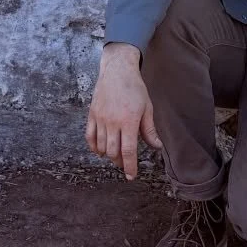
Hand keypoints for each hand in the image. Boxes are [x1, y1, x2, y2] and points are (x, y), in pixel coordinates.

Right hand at [85, 43, 160, 178]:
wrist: (117, 70)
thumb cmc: (135, 88)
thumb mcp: (147, 108)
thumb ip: (149, 129)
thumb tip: (157, 147)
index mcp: (128, 121)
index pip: (128, 151)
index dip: (130, 166)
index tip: (131, 176)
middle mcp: (112, 122)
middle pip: (113, 152)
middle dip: (120, 161)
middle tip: (125, 162)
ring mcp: (100, 119)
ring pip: (101, 147)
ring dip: (108, 155)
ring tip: (115, 155)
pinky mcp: (92, 115)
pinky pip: (89, 137)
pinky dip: (94, 147)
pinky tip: (100, 150)